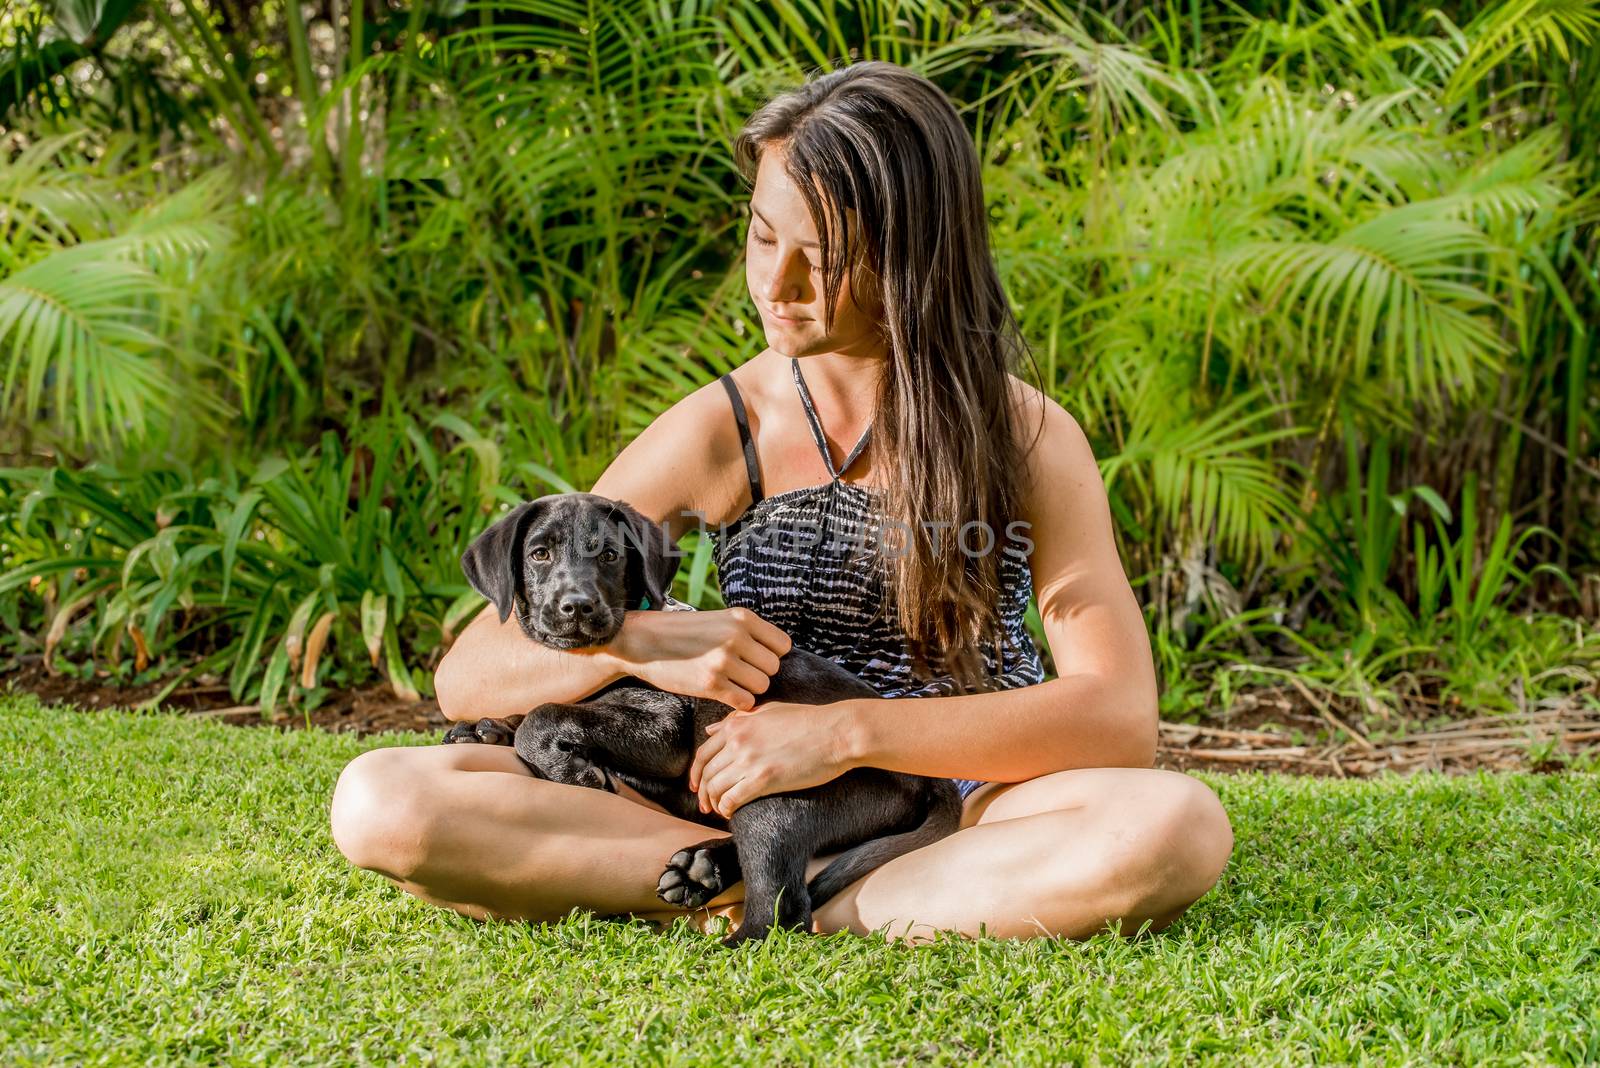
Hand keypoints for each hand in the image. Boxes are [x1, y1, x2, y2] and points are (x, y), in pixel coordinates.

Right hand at [609, 607, 791, 710]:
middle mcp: (737, 637)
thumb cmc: (682, 632)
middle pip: (773, 668)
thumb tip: (777, 655)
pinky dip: (738, 702)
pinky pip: (744, 702)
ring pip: (761, 686)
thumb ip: (747, 632)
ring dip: (748, 689)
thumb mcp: (719, 619)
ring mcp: (724, 661)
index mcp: (742, 618)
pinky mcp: (711, 684)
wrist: (643, 641)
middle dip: (759, 673)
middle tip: (739, 673)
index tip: (755, 659)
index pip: (783, 645)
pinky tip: (724, 693)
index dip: (771, 655)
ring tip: (730, 682)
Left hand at [689, 700, 857, 817]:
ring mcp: (749, 760)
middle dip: (702, 792)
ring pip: (715, 787)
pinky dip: (726, 809)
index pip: (704, 753)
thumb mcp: (769, 711)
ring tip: (718, 810)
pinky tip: (731, 813)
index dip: (696, 772)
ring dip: (713, 803)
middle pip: (706, 772)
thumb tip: (711, 729)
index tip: (698, 785)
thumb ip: (739, 719)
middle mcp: (738, 741)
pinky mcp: (763, 779)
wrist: (836, 732)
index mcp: (738, 724)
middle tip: (705, 805)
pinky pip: (732, 799)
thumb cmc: (809, 720)